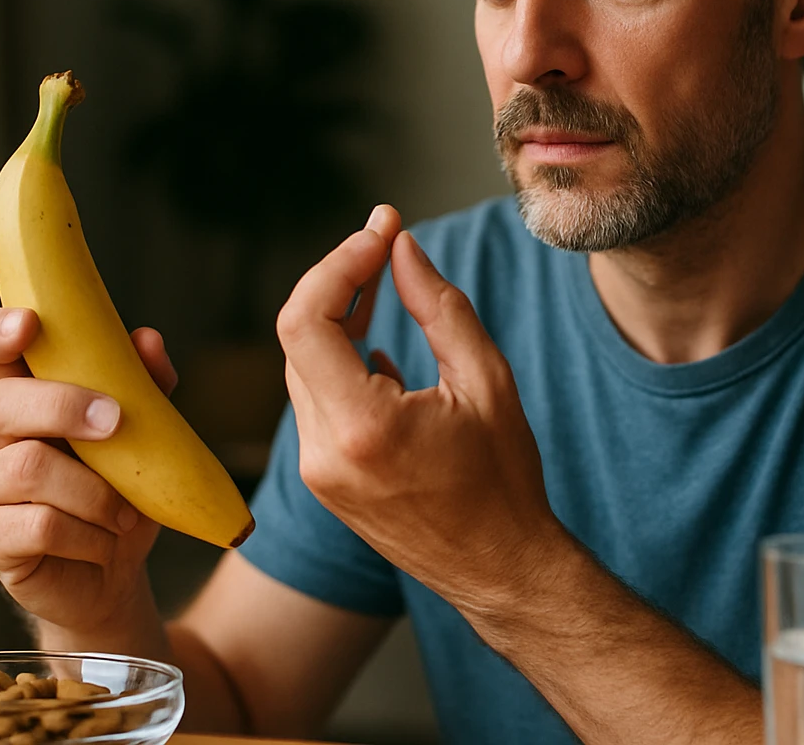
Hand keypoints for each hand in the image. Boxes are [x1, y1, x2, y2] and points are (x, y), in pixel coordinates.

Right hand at [0, 307, 169, 634]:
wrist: (112, 575)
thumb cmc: (119, 492)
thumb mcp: (144, 435)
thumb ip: (145, 385)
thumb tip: (146, 339)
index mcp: (23, 398)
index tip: (28, 322)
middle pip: (3, 404)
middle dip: (64, 407)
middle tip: (116, 423)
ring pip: (28, 468)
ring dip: (93, 489)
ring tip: (124, 511)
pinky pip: (38, 525)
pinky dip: (87, 533)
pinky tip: (103, 540)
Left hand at [276, 206, 567, 610]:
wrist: (500, 572)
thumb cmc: (505, 481)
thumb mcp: (487, 380)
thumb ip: (438, 306)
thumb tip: (401, 248)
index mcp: (362, 427)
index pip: (306, 319)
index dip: (339, 263)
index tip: (382, 232)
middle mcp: (324, 452)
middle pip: (298, 337)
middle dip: (339, 280)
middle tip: (386, 242)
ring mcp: (318, 471)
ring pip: (303, 367)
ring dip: (336, 319)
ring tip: (383, 284)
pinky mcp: (324, 481)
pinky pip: (316, 402)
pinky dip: (339, 362)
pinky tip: (380, 352)